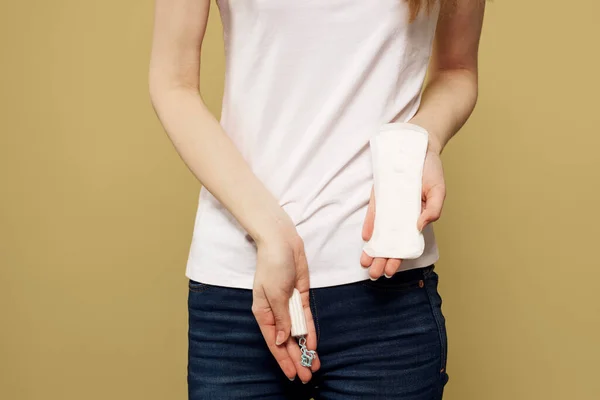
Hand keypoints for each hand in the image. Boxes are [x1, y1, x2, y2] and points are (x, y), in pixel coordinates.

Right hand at [252, 231, 319, 382]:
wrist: (282, 242)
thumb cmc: (272, 266)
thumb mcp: (275, 294)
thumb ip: (281, 318)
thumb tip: (283, 340)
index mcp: (263, 313)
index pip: (274, 342)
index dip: (284, 360)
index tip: (293, 374)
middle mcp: (276, 312)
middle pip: (287, 341)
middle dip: (297, 359)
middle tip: (307, 376)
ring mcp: (289, 305)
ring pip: (298, 333)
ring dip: (305, 349)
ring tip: (314, 366)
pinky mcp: (300, 297)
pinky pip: (305, 319)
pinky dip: (310, 331)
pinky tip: (314, 345)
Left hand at [360, 149, 445, 277]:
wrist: (417, 147)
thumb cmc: (431, 171)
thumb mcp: (438, 190)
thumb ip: (433, 209)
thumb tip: (421, 225)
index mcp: (416, 219)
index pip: (405, 244)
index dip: (398, 258)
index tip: (391, 271)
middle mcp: (401, 216)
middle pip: (390, 242)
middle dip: (382, 259)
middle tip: (373, 274)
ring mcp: (389, 207)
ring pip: (379, 232)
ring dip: (372, 248)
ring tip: (365, 263)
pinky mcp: (379, 197)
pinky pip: (374, 214)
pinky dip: (370, 225)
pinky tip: (366, 238)